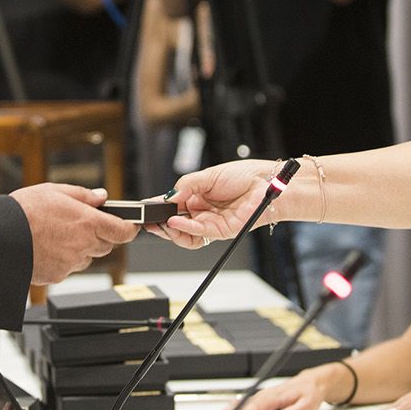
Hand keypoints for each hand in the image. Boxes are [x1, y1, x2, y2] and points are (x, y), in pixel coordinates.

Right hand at [9, 184, 138, 285]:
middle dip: (100, 236)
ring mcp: (71, 263)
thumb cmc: (24, 211)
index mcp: (88, 222)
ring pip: (87, 258)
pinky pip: (69, 268)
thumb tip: (101, 196)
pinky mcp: (58, 276)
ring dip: (81, 249)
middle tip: (81, 225)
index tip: (129, 225)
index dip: (129, 228)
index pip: (123, 231)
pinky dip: (63, 260)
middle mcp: (83, 245)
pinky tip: (47, 247)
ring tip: (58, 235)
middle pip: (106, 245)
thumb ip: (83, 195)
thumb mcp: (55, 190)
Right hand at [159, 159, 280, 247]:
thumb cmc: (244, 176)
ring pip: (185, 234)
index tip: (145, 207)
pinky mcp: (221, 231)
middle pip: (175, 223)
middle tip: (148, 218)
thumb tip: (168, 196)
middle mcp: (202, 212)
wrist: (266, 183)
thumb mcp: (208, 175)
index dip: (158, 208)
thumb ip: (186, 185)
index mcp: (197, 197)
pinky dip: (184, 229)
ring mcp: (211, 223)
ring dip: (170, 230)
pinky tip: (175, 222)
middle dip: (160, 222)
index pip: (173, 206)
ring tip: (160, 222)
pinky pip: (199, 234)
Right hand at [210, 364, 343, 409]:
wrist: (313, 382)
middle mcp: (266, 395)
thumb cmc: (310, 392)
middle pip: (242, 404)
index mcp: (276, 395)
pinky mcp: (262, 401)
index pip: (256, 406)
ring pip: (240, 404)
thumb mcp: (309, 404)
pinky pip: (244, 405)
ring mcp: (263, 397)